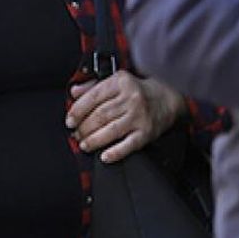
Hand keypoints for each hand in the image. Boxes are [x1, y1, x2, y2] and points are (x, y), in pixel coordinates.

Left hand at [67, 69, 186, 162]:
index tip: (70, 120)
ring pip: (110, 131)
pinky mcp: (147, 132)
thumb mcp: (116, 81)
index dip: (78, 111)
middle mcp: (130, 98)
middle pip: (100, 115)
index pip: (93, 97)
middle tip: (76, 134)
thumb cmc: (137, 90)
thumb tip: (73, 92)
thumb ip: (93, 86)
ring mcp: (139, 116)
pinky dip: (115, 152)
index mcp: (120, 82)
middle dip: (84, 128)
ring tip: (84, 145)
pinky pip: (128, 145)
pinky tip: (104, 156)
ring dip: (93, 140)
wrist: (168, 98)